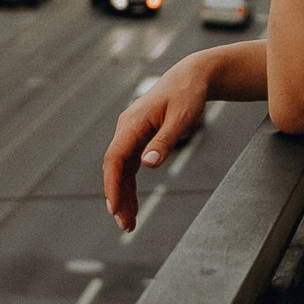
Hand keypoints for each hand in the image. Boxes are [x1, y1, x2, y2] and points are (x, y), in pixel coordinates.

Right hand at [103, 53, 211, 230]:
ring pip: (121, 170)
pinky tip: (132, 204)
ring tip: (128, 224)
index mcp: (132, 123)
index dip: (112, 184)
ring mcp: (130, 134)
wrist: (191, 77)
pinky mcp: (137, 138)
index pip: (114, 158)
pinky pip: (129, 166)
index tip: (114, 208)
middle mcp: (126, 128)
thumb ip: (164, 141)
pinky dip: (129, 186)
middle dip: (117, 197)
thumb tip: (147, 164)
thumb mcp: (181, 118)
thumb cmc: (187, 95)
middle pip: (114, 168)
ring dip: (123, 196)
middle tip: (125, 225)